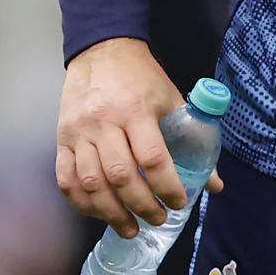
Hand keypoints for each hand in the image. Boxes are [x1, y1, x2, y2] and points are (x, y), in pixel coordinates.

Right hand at [55, 37, 223, 237]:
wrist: (102, 50)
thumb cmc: (141, 76)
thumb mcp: (172, 97)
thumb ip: (193, 136)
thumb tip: (214, 180)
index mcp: (136, 109)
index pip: (152, 158)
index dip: (167, 186)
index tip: (179, 201)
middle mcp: (104, 122)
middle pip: (120, 176)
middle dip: (141, 205)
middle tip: (158, 219)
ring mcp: (78, 132)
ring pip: (91, 183)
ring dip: (111, 212)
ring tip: (130, 226)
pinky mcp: (61, 139)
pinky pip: (66, 179)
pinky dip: (81, 202)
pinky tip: (99, 212)